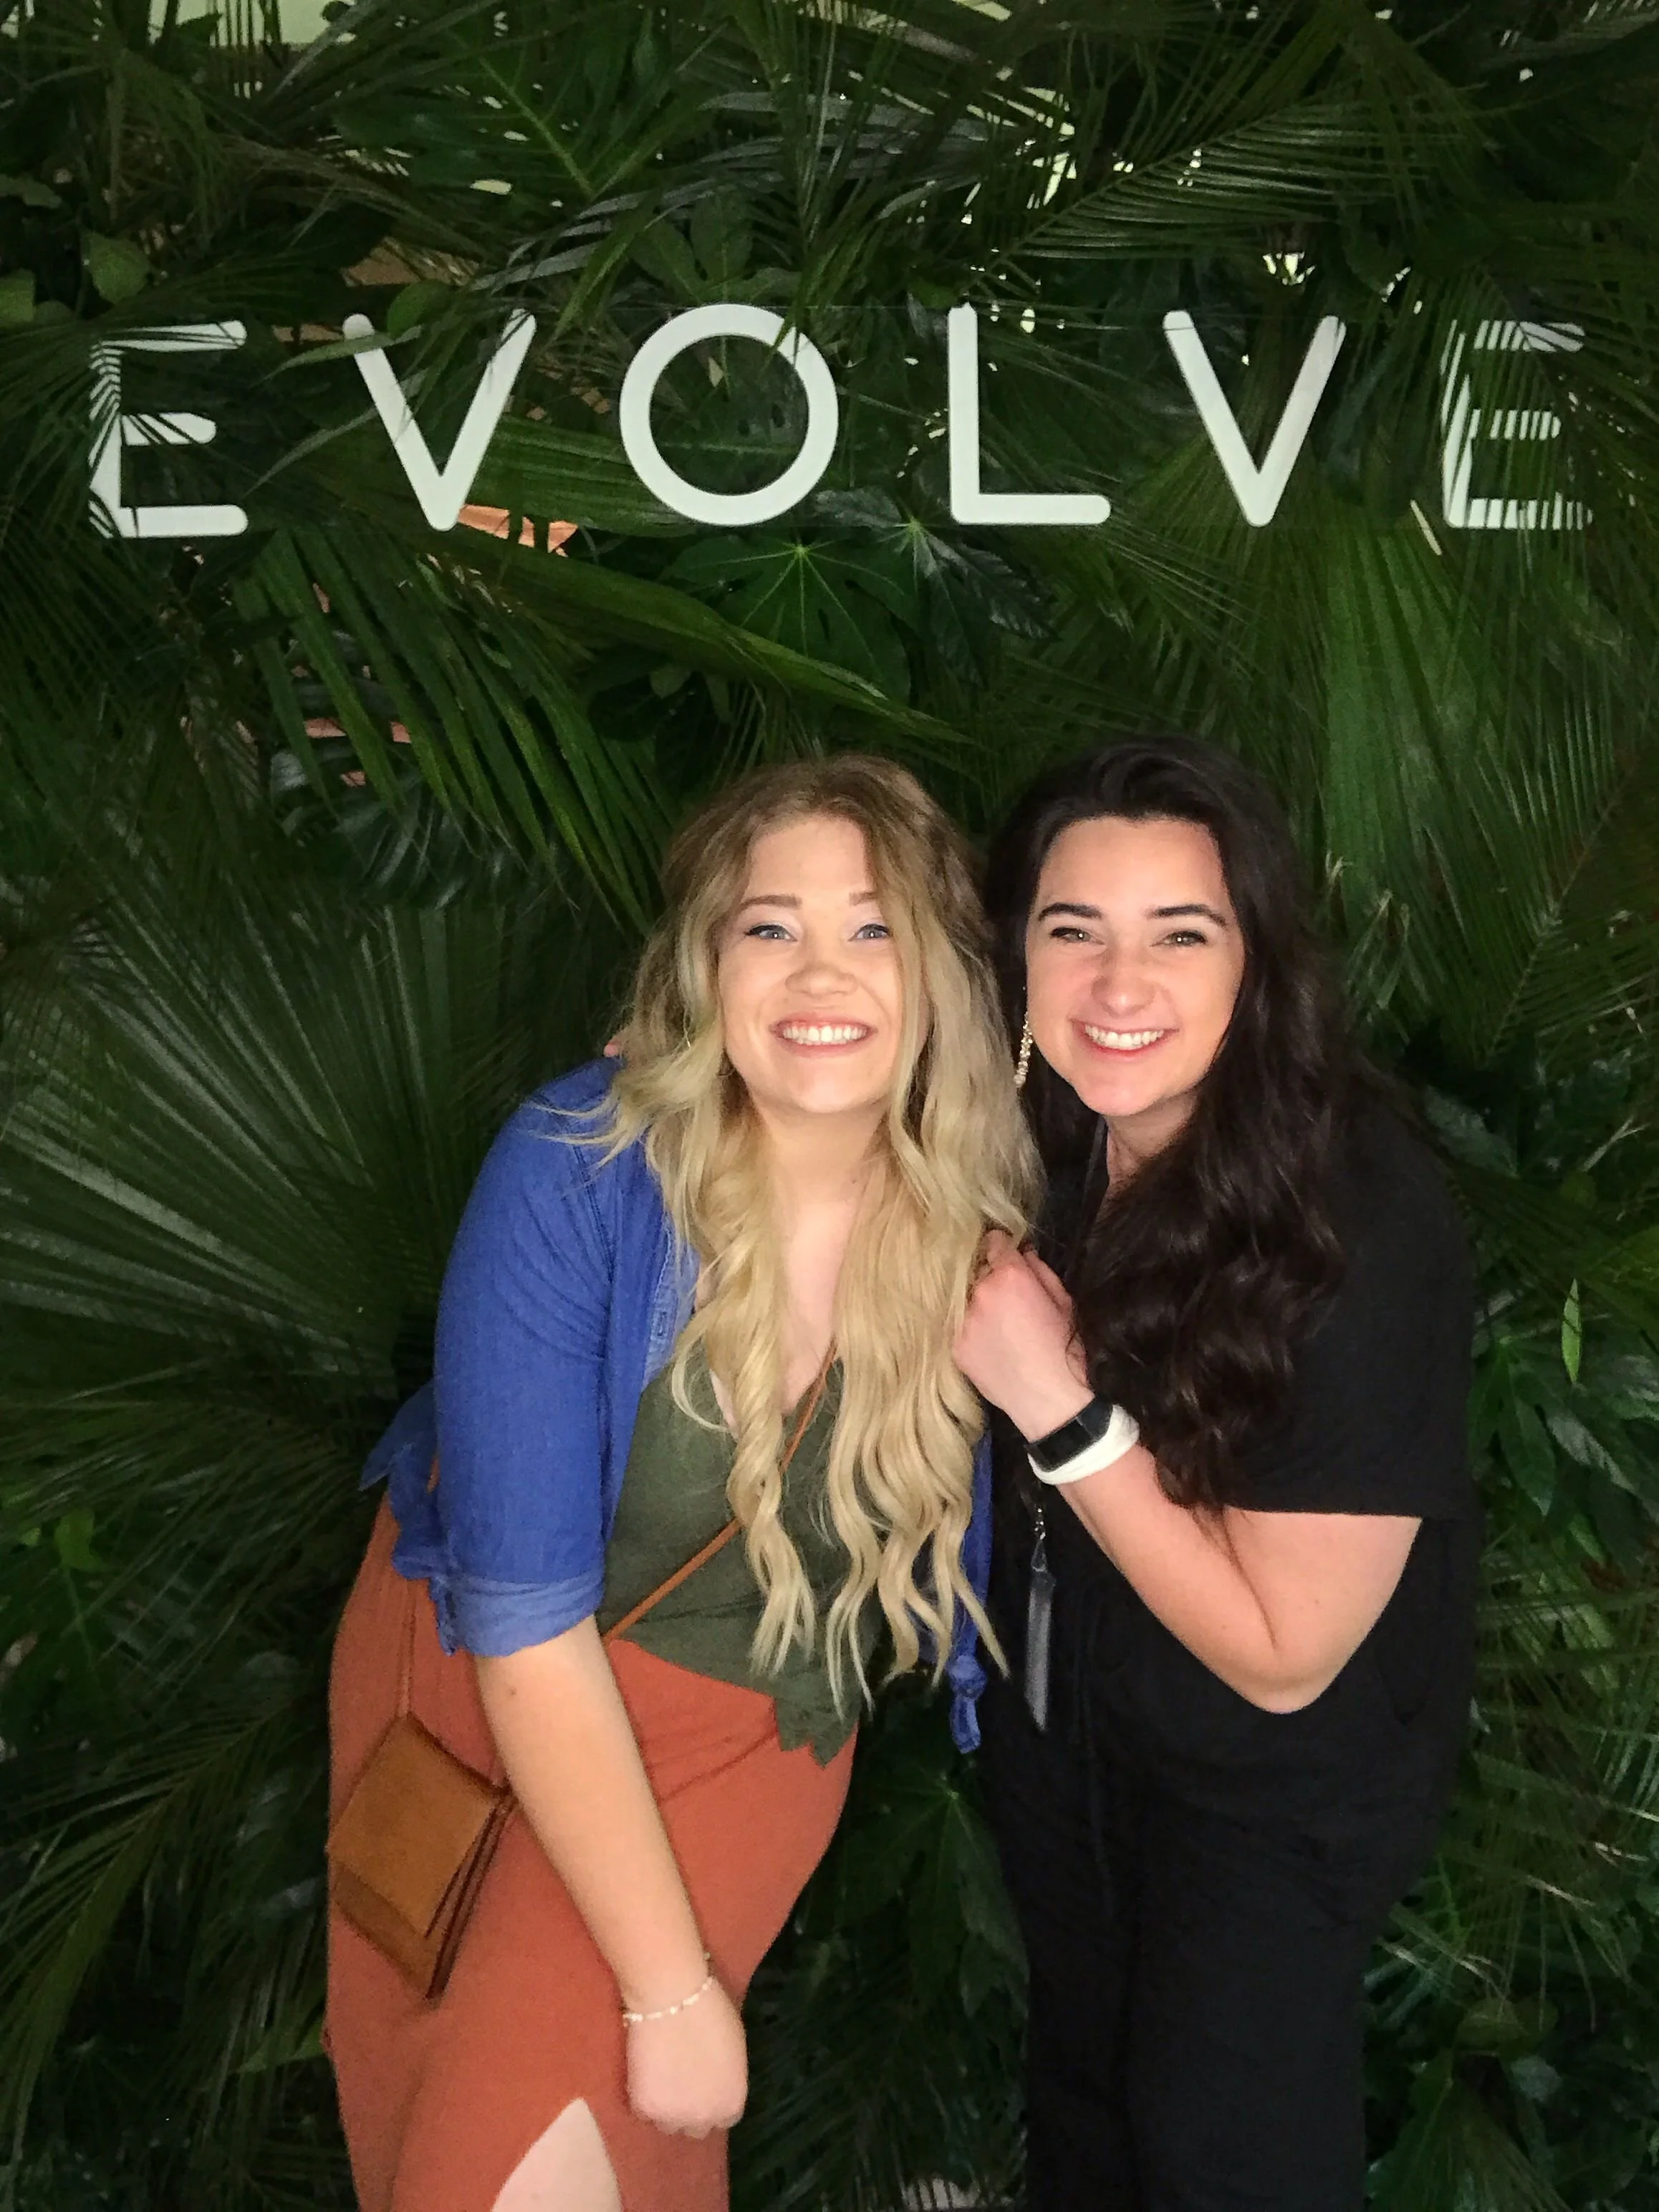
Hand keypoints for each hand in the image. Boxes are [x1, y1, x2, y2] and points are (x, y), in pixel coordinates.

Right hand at [625, 1978, 747, 2137]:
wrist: (673, 1998)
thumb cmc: (711, 2012)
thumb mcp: (735, 2049)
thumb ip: (727, 2076)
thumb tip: (718, 2083)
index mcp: (731, 2103)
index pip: (723, 2119)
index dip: (712, 2101)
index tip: (703, 2086)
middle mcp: (704, 2119)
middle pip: (696, 2128)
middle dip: (690, 2109)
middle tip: (680, 2082)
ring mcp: (672, 2118)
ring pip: (667, 2124)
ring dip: (666, 2107)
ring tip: (661, 2078)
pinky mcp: (644, 2108)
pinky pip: (643, 2112)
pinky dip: (643, 2096)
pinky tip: (645, 2072)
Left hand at [955, 1232, 1093, 1442]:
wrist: (1051, 1402)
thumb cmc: (1066, 1350)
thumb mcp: (1063, 1301)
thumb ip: (1039, 1270)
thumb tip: (1022, 1252)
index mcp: (1010, 1276)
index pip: (993, 1242)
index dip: (1001, 1247)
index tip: (1004, 1255)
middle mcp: (979, 1292)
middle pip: (974, 1267)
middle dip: (986, 1272)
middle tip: (1000, 1289)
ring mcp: (962, 1321)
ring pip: (961, 1295)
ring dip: (973, 1299)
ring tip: (990, 1317)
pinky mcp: (954, 1346)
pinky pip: (955, 1324)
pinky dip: (967, 1325)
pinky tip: (983, 1338)